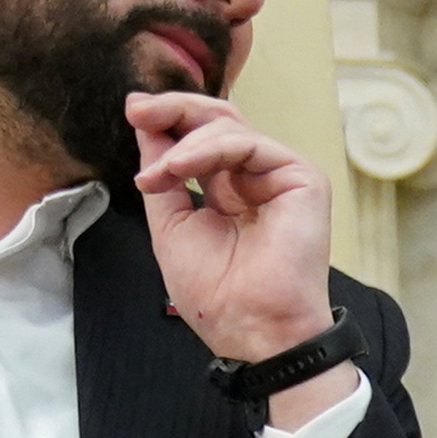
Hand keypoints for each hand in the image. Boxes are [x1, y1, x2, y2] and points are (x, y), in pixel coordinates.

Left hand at [125, 90, 353, 419]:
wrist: (251, 328)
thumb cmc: (217, 295)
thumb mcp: (171, 225)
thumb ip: (163, 174)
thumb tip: (147, 126)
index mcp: (230, 190)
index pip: (201, 138)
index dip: (169, 121)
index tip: (134, 112)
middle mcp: (257, 178)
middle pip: (219, 119)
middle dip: (174, 109)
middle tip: (138, 108)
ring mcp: (281, 176)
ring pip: (230, 126)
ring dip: (181, 143)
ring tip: (155, 175)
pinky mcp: (302, 179)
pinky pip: (248, 144)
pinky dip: (206, 149)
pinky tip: (177, 168)